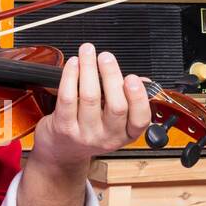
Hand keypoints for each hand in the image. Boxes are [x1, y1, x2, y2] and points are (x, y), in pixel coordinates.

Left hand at [28, 42, 150, 172]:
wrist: (62, 152)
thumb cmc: (90, 130)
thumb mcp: (115, 122)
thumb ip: (129, 101)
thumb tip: (143, 81)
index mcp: (125, 134)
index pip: (140, 120)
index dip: (138, 97)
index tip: (132, 78)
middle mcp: (107, 137)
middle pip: (116, 106)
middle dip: (111, 75)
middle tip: (106, 57)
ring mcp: (85, 134)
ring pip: (90, 97)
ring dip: (89, 69)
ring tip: (88, 52)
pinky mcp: (64, 128)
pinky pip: (68, 97)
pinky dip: (71, 76)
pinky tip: (73, 64)